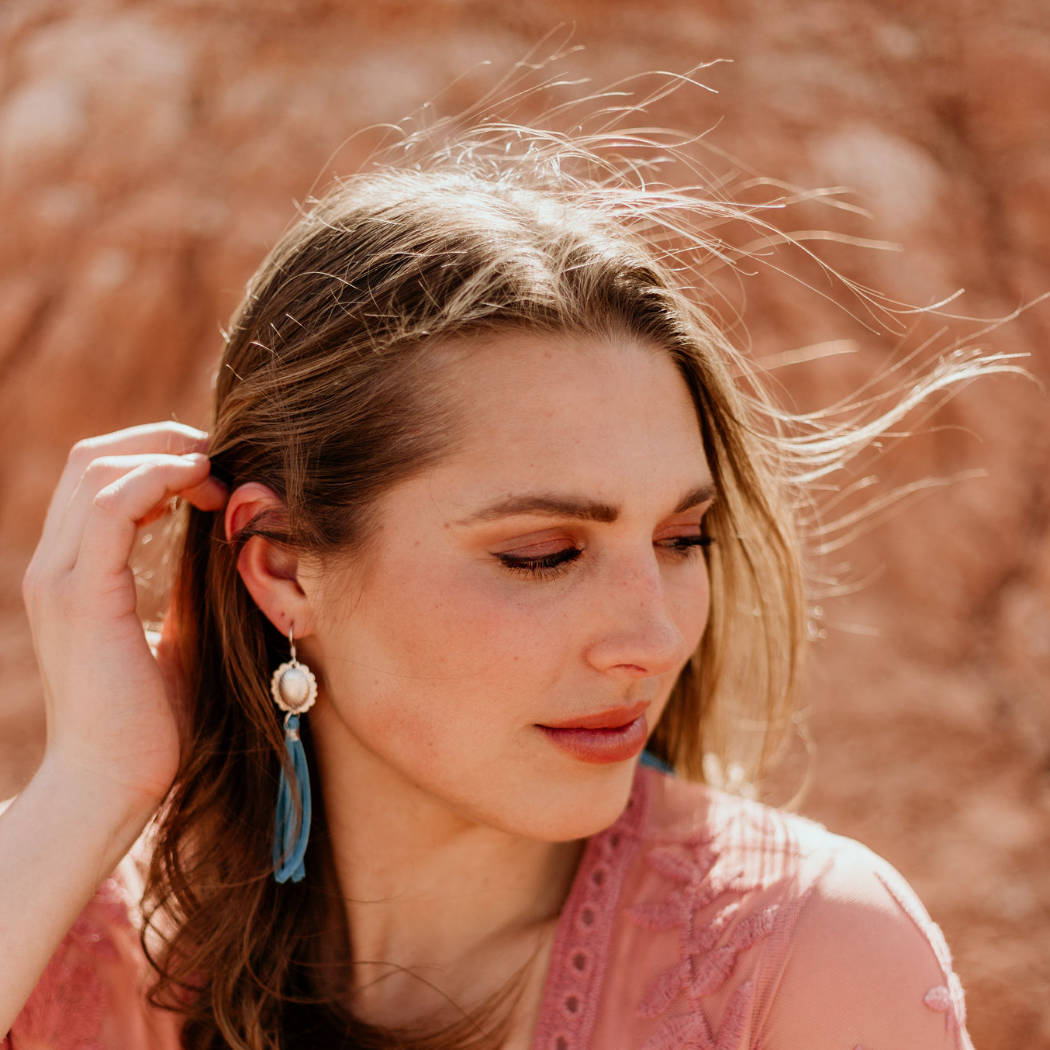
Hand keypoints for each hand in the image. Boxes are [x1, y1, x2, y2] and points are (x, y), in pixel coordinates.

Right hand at [21, 422, 227, 816]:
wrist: (117, 783)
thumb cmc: (155, 719)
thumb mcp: (179, 632)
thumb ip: (189, 583)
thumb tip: (232, 540)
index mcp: (75, 572)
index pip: (98, 477)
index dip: (157, 456)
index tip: (216, 472)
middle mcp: (56, 566)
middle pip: (92, 458)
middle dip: (161, 441)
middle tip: (222, 457)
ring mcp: (60, 578)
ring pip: (96, 469)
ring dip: (164, 454)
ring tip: (218, 472)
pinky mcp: (81, 596)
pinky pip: (108, 507)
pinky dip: (157, 479)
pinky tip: (204, 484)